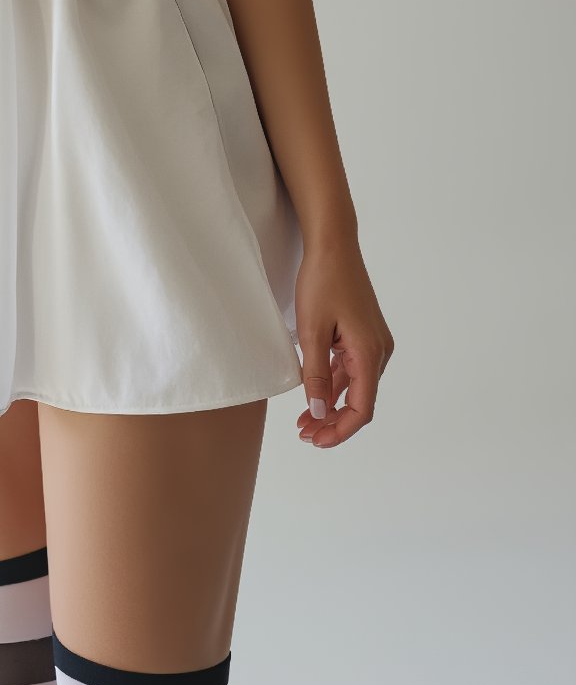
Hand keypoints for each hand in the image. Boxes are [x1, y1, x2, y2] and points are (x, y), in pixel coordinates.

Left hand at [293, 232, 393, 447]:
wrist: (333, 244)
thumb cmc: (321, 282)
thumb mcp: (311, 331)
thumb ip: (314, 374)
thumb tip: (318, 412)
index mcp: (369, 352)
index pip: (362, 408)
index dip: (340, 430)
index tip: (316, 440)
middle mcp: (378, 351)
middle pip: (359, 401)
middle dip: (333, 421)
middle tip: (304, 434)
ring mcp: (373, 342)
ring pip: (354, 386)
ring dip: (332, 404)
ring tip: (305, 421)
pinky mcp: (363, 335)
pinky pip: (350, 368)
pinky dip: (334, 384)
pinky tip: (314, 394)